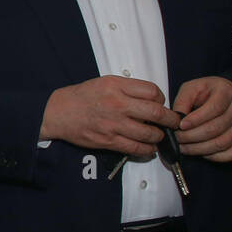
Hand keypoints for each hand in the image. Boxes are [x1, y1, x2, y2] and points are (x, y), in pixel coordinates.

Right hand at [39, 75, 179, 156]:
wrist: (58, 112)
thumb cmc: (81, 96)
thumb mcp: (104, 82)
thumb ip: (127, 89)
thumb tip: (151, 99)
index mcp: (116, 86)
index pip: (152, 91)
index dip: (161, 99)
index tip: (160, 104)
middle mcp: (117, 104)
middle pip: (156, 113)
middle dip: (170, 120)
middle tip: (174, 122)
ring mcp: (113, 124)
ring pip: (149, 133)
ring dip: (159, 136)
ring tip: (159, 135)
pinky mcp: (108, 140)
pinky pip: (135, 148)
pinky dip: (147, 150)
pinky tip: (148, 148)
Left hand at [174, 76, 231, 160]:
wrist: (224, 94)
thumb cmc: (206, 92)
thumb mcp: (191, 88)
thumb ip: (182, 101)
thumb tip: (175, 120)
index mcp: (225, 93)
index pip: (214, 108)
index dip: (196, 119)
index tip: (181, 125)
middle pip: (216, 128)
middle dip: (192, 136)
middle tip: (177, 137)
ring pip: (223, 142)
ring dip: (200, 148)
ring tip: (183, 147)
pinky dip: (216, 156)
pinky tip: (201, 152)